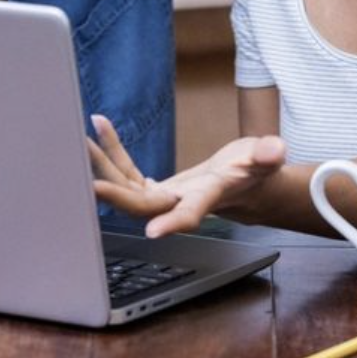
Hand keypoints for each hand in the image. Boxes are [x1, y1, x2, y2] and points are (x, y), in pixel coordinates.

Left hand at [87, 114, 285, 237]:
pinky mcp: (155, 188)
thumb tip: (275, 148)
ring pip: (127, 188)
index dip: (172, 222)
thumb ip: (267, 155)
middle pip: (143, 206)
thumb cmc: (256, 170)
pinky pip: (127, 171)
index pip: (190, 214)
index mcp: (207, 198)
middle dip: (116, 194)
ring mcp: (164, 197)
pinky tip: (100, 125)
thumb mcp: (265, 159)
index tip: (152, 231)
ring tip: (81, 138)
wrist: (244, 184)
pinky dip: (113, 149)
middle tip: (88, 180)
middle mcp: (179, 202)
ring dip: (102, 165)